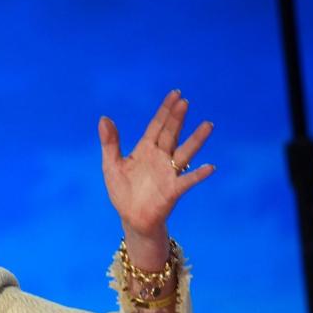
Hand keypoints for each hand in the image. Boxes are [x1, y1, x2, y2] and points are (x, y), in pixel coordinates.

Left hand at [99, 90, 213, 265]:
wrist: (131, 218)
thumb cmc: (123, 191)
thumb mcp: (111, 165)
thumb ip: (110, 143)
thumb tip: (104, 118)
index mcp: (146, 149)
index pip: (157, 126)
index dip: (165, 110)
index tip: (175, 94)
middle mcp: (160, 158)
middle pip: (170, 134)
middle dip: (177, 119)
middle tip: (185, 102)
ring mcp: (168, 173)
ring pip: (184, 153)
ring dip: (196, 140)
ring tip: (207, 125)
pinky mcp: (172, 190)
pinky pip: (187, 181)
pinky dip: (198, 175)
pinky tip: (209, 167)